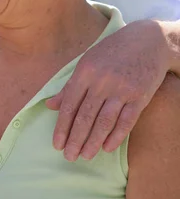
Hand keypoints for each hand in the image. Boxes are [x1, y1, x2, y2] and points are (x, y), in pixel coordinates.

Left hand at [46, 19, 168, 161]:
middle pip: (86, 116)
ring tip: (85, 156)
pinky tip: (106, 147)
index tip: (57, 144)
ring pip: (104, 121)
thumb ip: (70, 85)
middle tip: (69, 157)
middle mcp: (102, 81)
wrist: (148, 41)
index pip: (70, 104)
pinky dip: (116, 136)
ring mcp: (122, 89)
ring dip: (93, 141)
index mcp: (86, 71)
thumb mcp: (88, 61)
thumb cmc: (113, 51)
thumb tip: (50, 105)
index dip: (62, 126)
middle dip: (76, 139)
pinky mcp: (140, 96)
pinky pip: (126, 121)